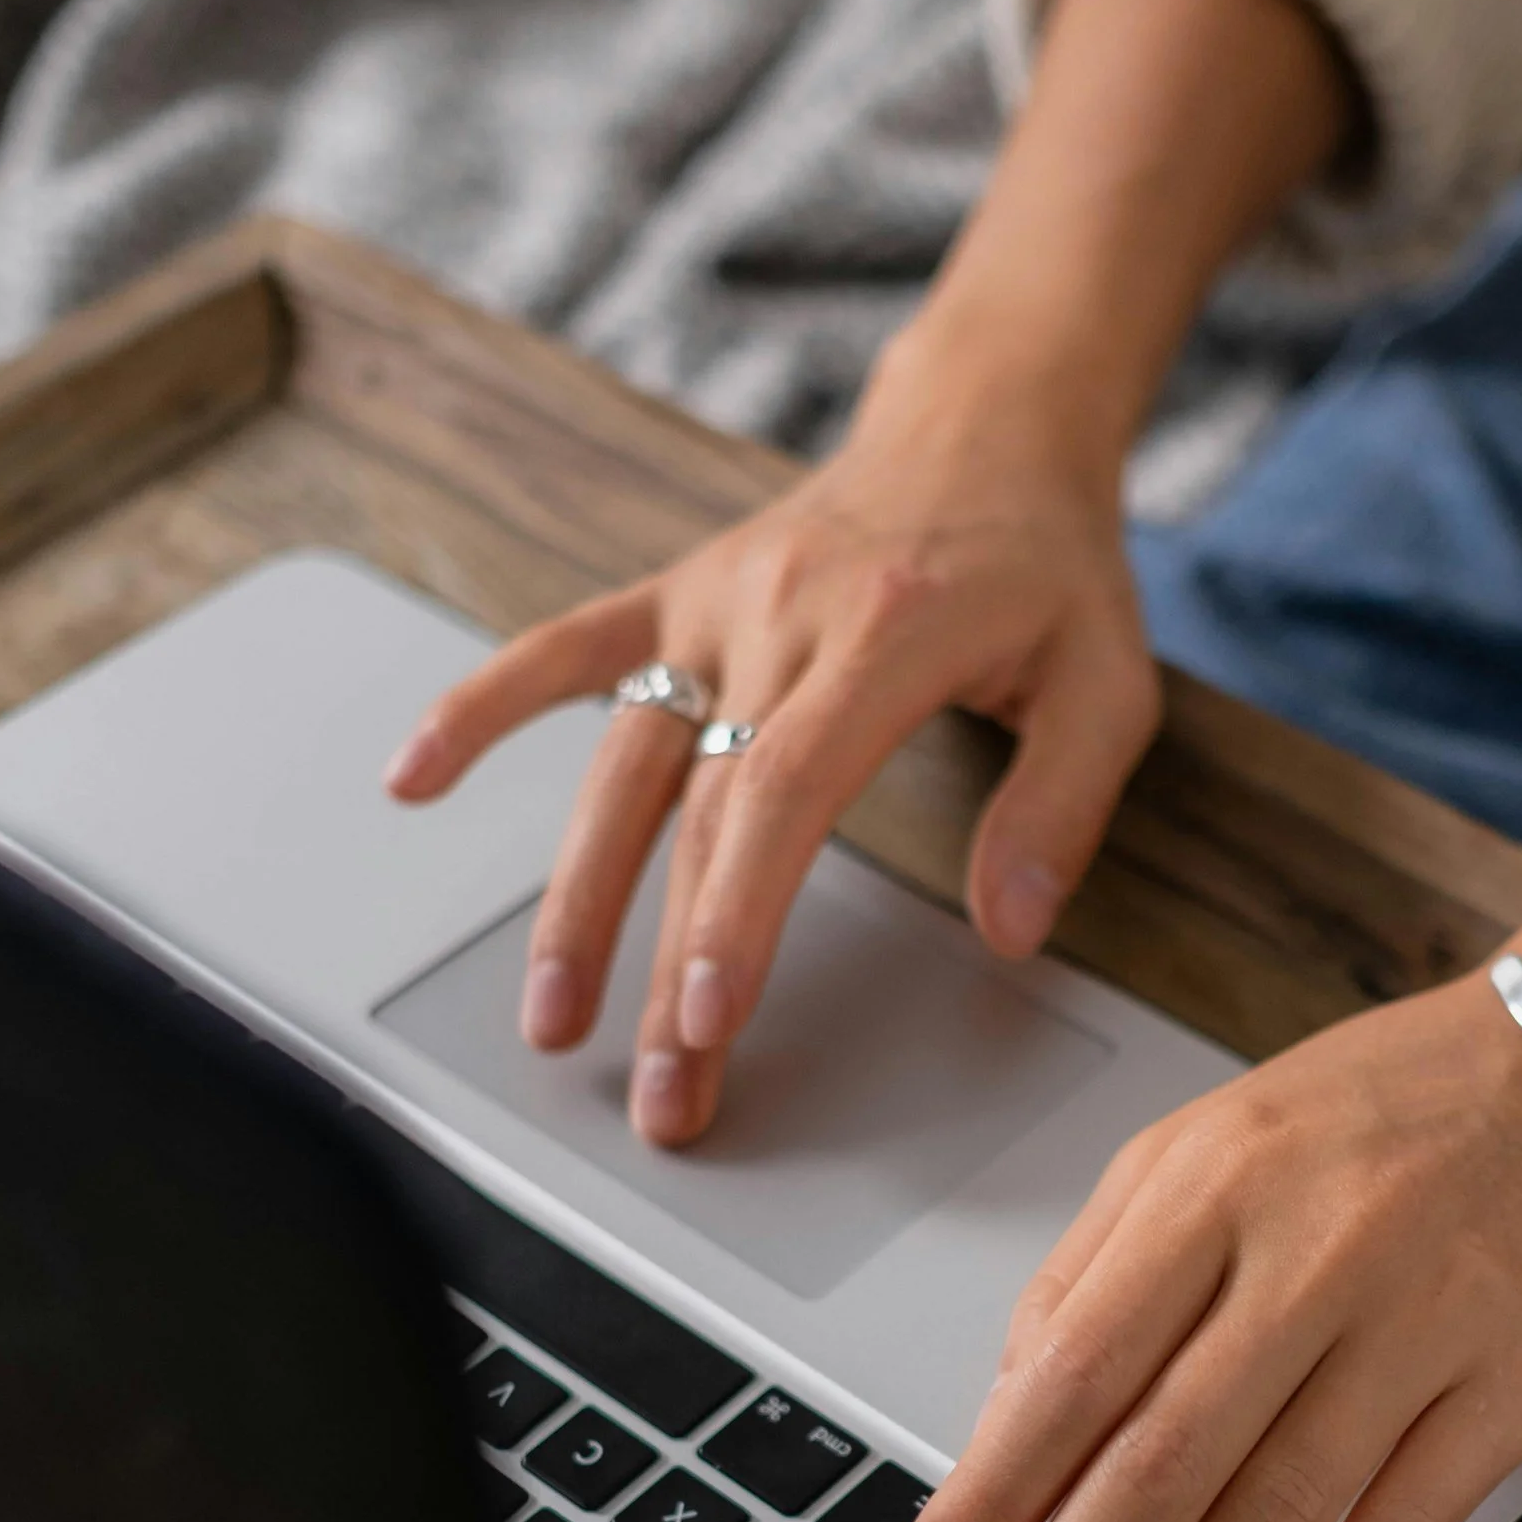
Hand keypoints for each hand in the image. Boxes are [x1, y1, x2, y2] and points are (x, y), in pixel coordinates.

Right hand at [383, 355, 1159, 1141]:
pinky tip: (412, 779)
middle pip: (700, 810)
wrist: (986, 429)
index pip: (787, 789)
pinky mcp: (678, 593)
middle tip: (662, 1092)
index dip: (738, 908)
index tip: (708, 1014)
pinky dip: (481, 708)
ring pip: (623, 762)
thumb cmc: (1046, 568)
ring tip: (552, 1021)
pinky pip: (564, 650)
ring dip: (578, 900)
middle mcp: (784, 613)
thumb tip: (1008, 930)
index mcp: (889, 633)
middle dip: (667, 964)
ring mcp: (717, 602)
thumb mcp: (1109, 681)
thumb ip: (1059, 808)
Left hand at [886, 970, 1521, 1521]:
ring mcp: (1415, 1331)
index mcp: (1208, 1189)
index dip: (986, 1498)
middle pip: (1154, 1464)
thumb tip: (1003, 1438)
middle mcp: (1307, 1258)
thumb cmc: (1374, 1122)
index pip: (1070, 1371)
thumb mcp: (1203, 1150)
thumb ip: (1094, 1281)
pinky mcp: (1508, 1395)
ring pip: (1269, 1515)